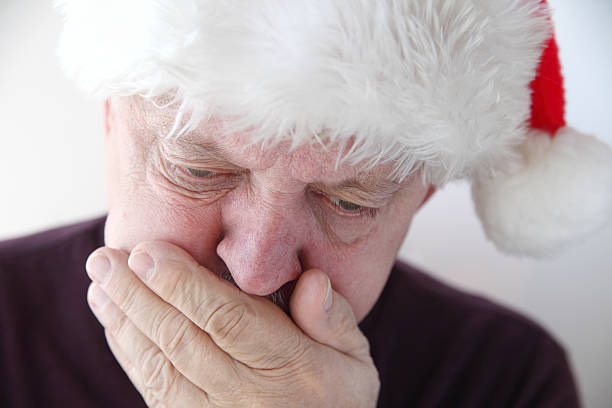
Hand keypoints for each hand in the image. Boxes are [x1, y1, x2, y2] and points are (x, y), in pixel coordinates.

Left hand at [85, 241, 379, 406]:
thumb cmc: (337, 400)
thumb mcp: (355, 361)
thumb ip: (335, 321)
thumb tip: (312, 281)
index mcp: (291, 368)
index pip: (229, 320)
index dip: (185, 286)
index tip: (150, 252)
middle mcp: (247, 394)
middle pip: (183, 339)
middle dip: (139, 295)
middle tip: (105, 257)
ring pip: (160, 365)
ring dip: (124, 321)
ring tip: (99, 281)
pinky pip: (155, 389)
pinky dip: (128, 352)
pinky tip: (113, 321)